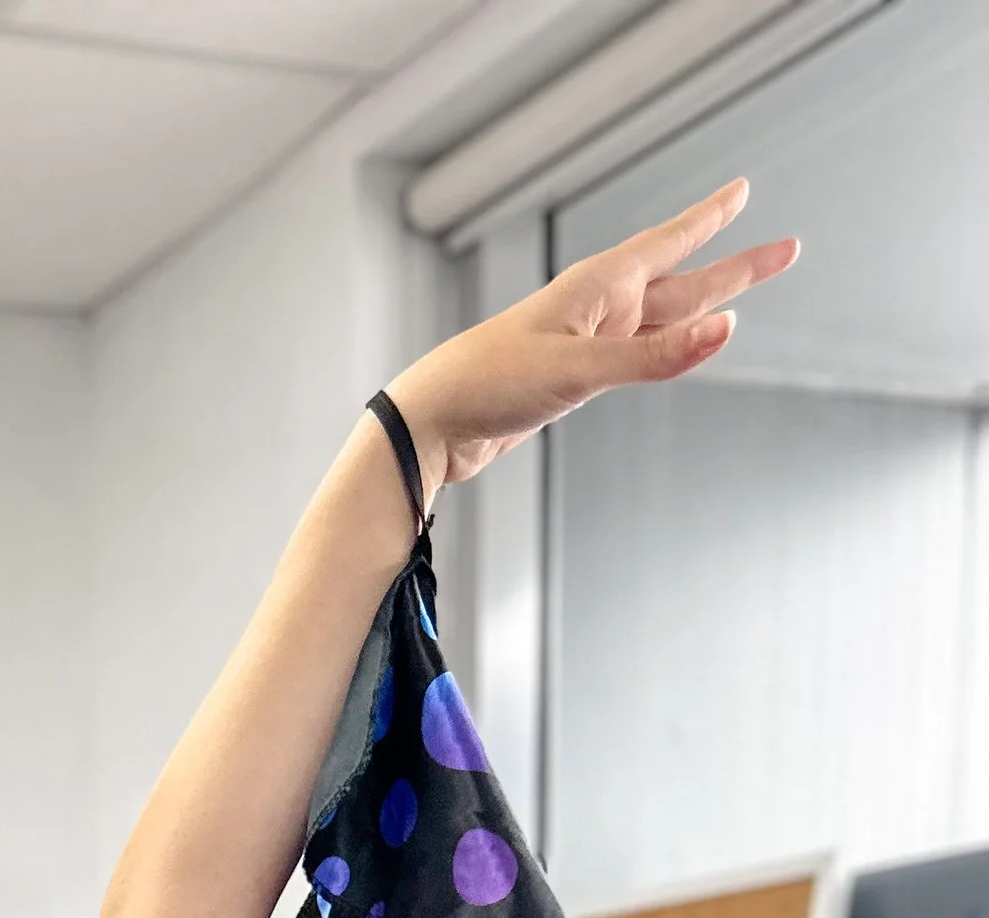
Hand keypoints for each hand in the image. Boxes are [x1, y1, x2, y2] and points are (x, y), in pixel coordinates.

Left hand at [386, 180, 796, 494]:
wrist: (434, 425)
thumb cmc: (491, 382)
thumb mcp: (580, 368)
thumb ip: (655, 356)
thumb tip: (728, 331)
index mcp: (600, 286)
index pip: (670, 243)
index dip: (709, 218)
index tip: (742, 191)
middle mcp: (599, 307)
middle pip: (683, 282)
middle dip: (734, 266)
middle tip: (786, 250)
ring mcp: (588, 343)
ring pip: (663, 321)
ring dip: (706, 309)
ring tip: (743, 296)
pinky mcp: (573, 378)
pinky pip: (637, 358)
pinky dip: (667, 351)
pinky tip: (678, 349)